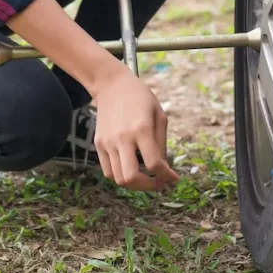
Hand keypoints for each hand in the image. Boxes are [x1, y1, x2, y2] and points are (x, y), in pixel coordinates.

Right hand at [93, 67, 178, 191]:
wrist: (111, 84)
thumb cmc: (140, 97)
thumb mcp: (159, 114)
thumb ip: (162, 143)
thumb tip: (164, 168)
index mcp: (141, 128)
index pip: (154, 164)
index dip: (167, 177)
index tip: (174, 179)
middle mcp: (122, 137)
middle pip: (131, 178)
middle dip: (148, 187)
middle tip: (158, 182)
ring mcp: (107, 142)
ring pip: (118, 178)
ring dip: (134, 184)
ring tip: (145, 176)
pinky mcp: (99, 143)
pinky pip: (108, 171)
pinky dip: (121, 176)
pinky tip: (131, 168)